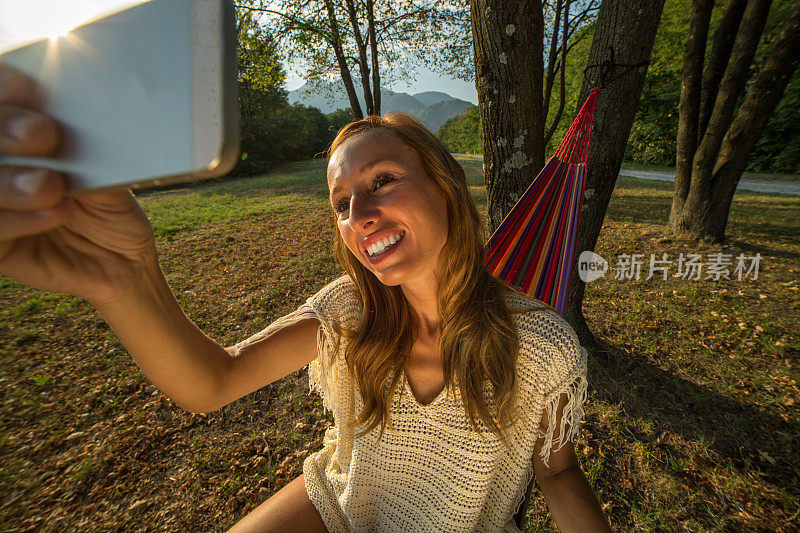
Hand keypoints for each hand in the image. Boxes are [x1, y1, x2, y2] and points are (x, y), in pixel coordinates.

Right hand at [0, 63, 157, 304]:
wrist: (124, 261)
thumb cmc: (111, 208)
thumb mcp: (108, 173)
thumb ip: (84, 149)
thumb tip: (77, 118)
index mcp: (20, 132)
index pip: (2, 96)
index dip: (6, 86)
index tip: (27, 87)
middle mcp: (3, 161)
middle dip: (4, 127)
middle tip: (43, 135)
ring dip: (10, 181)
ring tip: (52, 186)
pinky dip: (18, 219)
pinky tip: (54, 214)